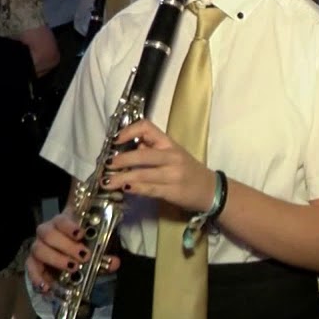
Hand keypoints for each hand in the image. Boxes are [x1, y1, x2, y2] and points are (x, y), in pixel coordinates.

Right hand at [26, 211, 119, 294]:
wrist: (72, 256)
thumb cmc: (85, 246)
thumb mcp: (97, 248)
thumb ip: (105, 255)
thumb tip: (114, 263)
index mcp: (63, 222)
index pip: (61, 219)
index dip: (69, 226)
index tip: (81, 234)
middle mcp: (47, 231)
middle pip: (49, 234)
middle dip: (66, 245)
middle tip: (83, 256)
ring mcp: (38, 246)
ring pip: (38, 249)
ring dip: (56, 259)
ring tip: (72, 268)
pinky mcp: (33, 262)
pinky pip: (30, 268)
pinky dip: (37, 277)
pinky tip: (47, 286)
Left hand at [103, 119, 218, 214]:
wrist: (211, 190)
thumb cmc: (189, 171)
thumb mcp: (173, 155)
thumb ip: (152, 150)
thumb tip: (129, 147)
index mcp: (169, 143)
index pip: (147, 127)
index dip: (129, 131)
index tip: (115, 140)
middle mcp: (171, 156)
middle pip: (142, 154)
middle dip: (121, 160)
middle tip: (106, 165)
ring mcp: (172, 174)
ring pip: (142, 174)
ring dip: (121, 178)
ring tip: (107, 182)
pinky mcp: (172, 191)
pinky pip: (149, 189)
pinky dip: (135, 189)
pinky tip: (125, 189)